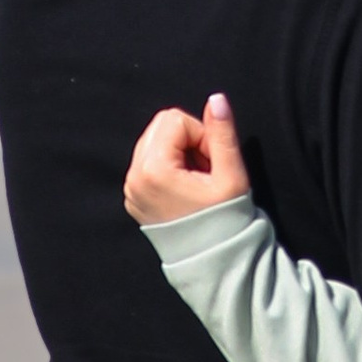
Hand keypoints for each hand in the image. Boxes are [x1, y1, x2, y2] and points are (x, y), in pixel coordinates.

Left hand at [125, 92, 250, 223]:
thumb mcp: (230, 174)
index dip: (202, 135)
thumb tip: (216, 99)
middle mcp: (134, 178)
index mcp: (153, 170)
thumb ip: (222, 133)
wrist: (215, 263)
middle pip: (160, 125)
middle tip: (204, 170)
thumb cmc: (225, 221)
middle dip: (188, 140)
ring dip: (179, 152)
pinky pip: (148, 161)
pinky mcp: (134, 198)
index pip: (177, 119)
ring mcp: (131, 190)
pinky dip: (168, 165)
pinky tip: (185, 188)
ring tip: (196, 180)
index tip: (213, 164)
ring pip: (154, 141)